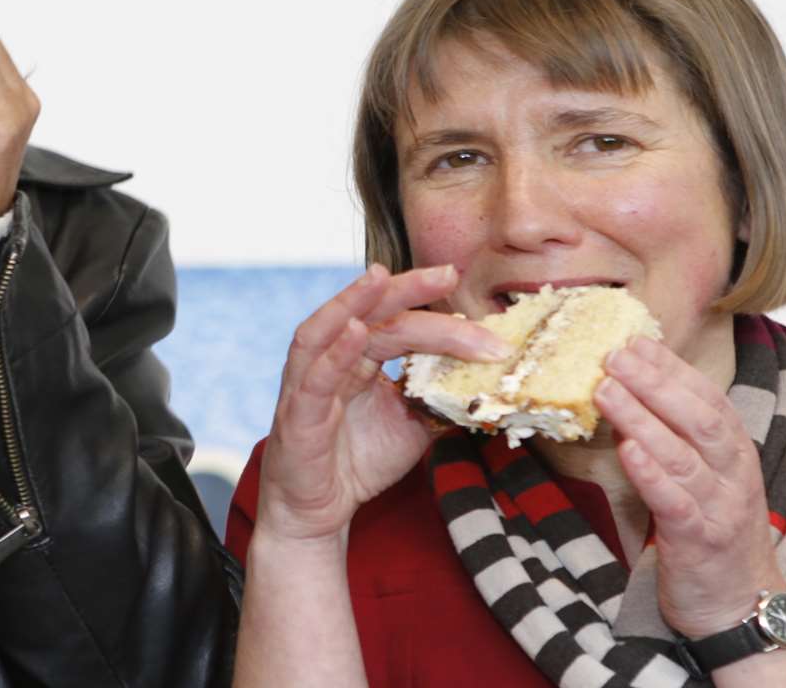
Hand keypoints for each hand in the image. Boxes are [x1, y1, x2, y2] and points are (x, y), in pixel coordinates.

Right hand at [255, 265, 509, 547]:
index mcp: (358, 357)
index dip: (431, 304)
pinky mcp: (297, 416)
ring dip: (354, 301)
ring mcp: (308, 384)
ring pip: (327, 331)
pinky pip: (314, 379)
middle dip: (407, 290)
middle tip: (448, 273)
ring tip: (381, 277)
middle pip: (368, 314)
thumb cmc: (357, 461)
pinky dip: (334, 354)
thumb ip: (440, 398)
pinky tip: (356, 334)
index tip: (470, 292)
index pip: (396, 319)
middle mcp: (330, 360)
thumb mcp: (412, 425)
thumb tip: (488, 381)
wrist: (320, 512)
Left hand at [596, 338, 785, 637]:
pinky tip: (627, 451)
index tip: (635, 340)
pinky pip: (676, 503)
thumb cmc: (715, 530)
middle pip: (699, 418)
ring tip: (606, 390)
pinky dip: (652, 474)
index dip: (671, 367)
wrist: (743, 605)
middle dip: (656, 382)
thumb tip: (630, 390)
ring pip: (683, 455)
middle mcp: (735, 473)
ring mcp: (721, 507)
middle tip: (614, 356)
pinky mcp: (701, 541)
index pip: (708, 397)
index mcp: (736, 451)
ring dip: (642, 419)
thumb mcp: (707, 476)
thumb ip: (678, 436)